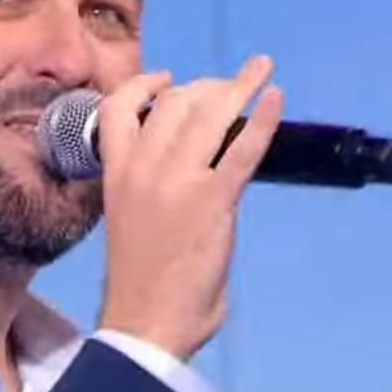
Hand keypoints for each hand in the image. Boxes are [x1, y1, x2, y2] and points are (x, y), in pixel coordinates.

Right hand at [95, 54, 283, 360]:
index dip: (144, 85)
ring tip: (260, 70)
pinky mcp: (213, 199)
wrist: (145, 321)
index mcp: (116, 173)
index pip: (117, 107)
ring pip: (209, 114)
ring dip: (239, 87)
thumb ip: (157, 185)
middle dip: (206, 87)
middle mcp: (143, 167)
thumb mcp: (132, 216)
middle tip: (229, 88)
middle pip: (174, 102)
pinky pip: (243, 148)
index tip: (167, 79)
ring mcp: (179, 180)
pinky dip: (264, 119)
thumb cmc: (141, 280)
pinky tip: (276, 97)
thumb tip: (197, 168)